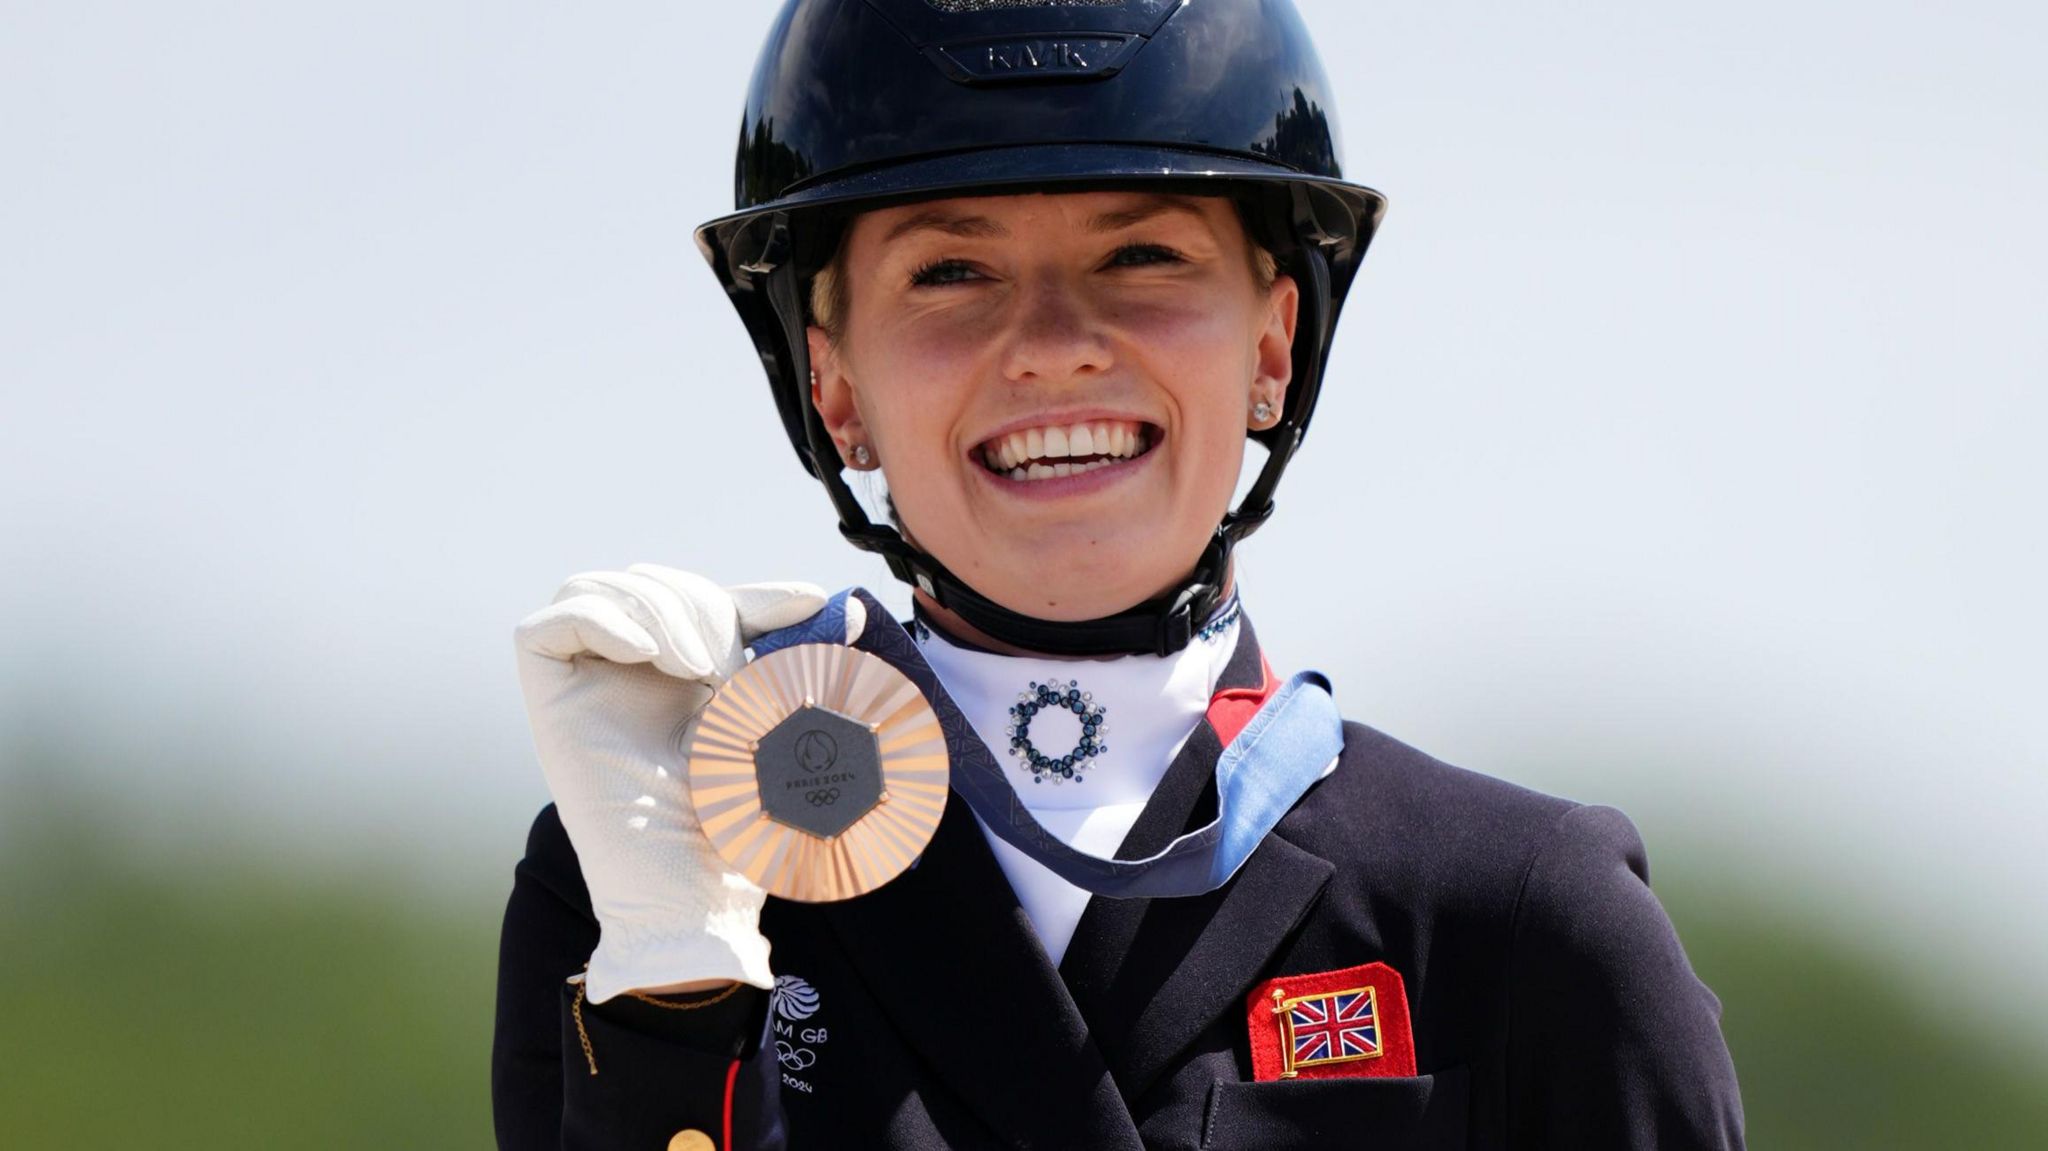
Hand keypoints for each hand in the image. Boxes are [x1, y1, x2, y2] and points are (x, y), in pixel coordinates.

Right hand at [513, 565, 863, 1000]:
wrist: (697, 895)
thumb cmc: (737, 831)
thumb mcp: (773, 726)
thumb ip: (796, 665)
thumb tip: (848, 609)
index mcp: (674, 681)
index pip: (693, 596)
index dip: (744, 592)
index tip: (806, 606)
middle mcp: (621, 680)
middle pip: (641, 583)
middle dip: (697, 600)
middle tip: (730, 663)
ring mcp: (581, 691)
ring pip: (591, 590)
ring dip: (656, 607)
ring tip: (699, 666)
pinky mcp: (549, 708)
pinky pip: (542, 629)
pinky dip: (599, 619)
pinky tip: (651, 656)